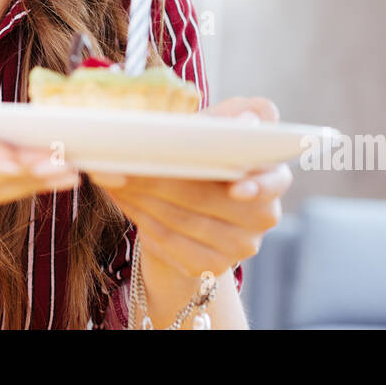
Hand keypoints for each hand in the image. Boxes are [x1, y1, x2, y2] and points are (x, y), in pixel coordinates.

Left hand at [87, 96, 292, 303]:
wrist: (185, 208)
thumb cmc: (197, 156)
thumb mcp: (208, 130)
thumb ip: (224, 122)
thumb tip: (248, 119)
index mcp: (272, 174)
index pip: (274, 180)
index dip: (257, 186)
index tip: (234, 188)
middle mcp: (266, 214)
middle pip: (209, 198)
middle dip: (160, 178)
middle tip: (121, 163)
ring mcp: (243, 244)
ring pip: (184, 220)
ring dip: (141, 197)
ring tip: (111, 176)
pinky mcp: (214, 265)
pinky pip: (171, 242)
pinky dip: (142, 219)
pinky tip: (123, 200)